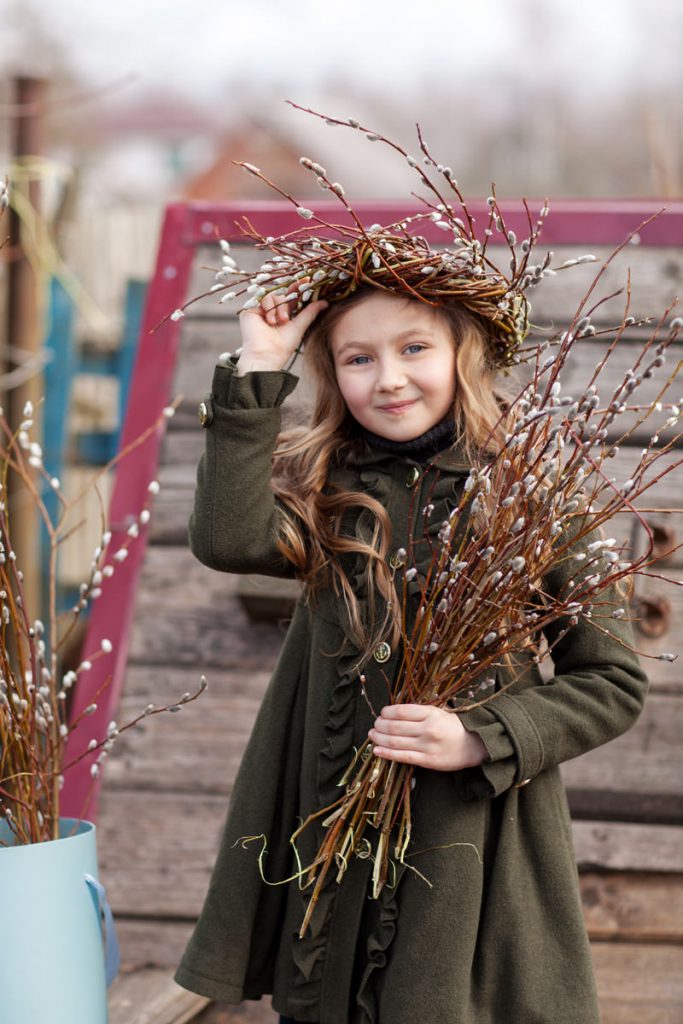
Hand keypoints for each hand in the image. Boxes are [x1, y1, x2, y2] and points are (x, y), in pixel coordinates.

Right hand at [235, 279, 327, 375]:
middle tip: (289, 315)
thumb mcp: (300, 326)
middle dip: (289, 301)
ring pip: (274, 295)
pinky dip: (269, 306)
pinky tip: (270, 321)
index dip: (299, 288)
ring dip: (279, 307)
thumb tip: (326, 302)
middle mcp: (272, 311)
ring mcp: (261, 310)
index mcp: (284, 315)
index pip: (292, 297)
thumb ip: (311, 312)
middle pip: (283, 294)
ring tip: (280, 322)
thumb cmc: (283, 346)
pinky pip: (263, 297)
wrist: (266, 355)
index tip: (308, 280)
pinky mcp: (250, 309)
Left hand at [368, 704, 486, 770]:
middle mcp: (427, 729)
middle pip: (394, 726)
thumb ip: (420, 711)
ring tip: (372, 735)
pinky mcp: (428, 761)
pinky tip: (377, 750)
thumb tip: (395, 711)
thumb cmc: (456, 726)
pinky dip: (386, 753)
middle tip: (375, 725)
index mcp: (431, 713)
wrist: (476, 745)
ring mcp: (427, 746)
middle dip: (379, 725)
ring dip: (379, 738)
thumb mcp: (441, 711)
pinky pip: (402, 757)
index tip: (382, 713)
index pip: (400, 711)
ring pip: (395, 741)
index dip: (386, 712)